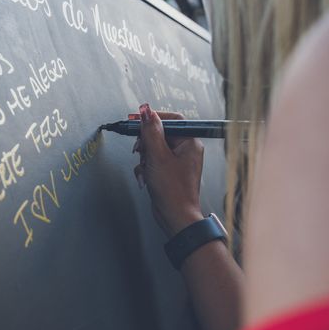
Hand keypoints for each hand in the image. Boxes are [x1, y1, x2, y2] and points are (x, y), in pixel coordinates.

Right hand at [134, 104, 204, 237]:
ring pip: (153, 149)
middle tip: (141, 150)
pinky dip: (145, 169)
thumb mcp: (158, 157)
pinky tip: (146, 178)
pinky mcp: (167, 172)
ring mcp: (176, 162)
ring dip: (144, 158)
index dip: (154, 118)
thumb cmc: (173, 191)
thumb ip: (150, 133)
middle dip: (146, 143)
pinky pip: (152, 162)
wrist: (175, 217)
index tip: (139, 120)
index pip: (172, 119)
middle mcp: (185, 150)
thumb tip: (146, 113)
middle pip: (160, 134)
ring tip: (146, 169)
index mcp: (190, 143)